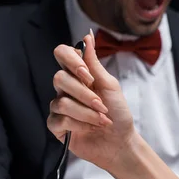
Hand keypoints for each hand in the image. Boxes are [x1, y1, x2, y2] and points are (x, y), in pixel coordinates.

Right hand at [48, 33, 135, 171]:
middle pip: (59, 78)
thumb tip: (87, 36)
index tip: (87, 74)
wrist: (121, 142)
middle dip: (84, 93)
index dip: (71, 61)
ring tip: (101, 119)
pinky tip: (89, 129)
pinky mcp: (57, 126)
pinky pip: (59, 119)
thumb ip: (94, 62)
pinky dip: (78, 124)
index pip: (62, 54)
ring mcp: (59, 107)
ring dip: (86, 112)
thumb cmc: (118, 113)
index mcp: (78, 75)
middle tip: (101, 104)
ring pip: (60, 102)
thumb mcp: (109, 85)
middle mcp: (66, 89)